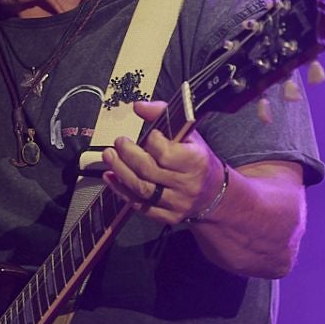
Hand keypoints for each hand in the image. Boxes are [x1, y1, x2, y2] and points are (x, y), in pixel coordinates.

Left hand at [100, 101, 220, 225]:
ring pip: (141, 189)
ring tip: (109, 156)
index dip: (152, 141)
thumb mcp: (189, 134)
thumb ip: (164, 115)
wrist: (215, 194)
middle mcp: (187, 184)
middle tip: (118, 143)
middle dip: (127, 155)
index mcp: (196, 162)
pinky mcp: (167, 216)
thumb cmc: (197, 159)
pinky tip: (111, 177)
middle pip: (148, 170)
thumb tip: (139, 106)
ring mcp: (177, 203)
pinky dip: (121, 191)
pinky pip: (139, 206)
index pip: (165, 152)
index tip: (149, 134)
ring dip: (120, 171)